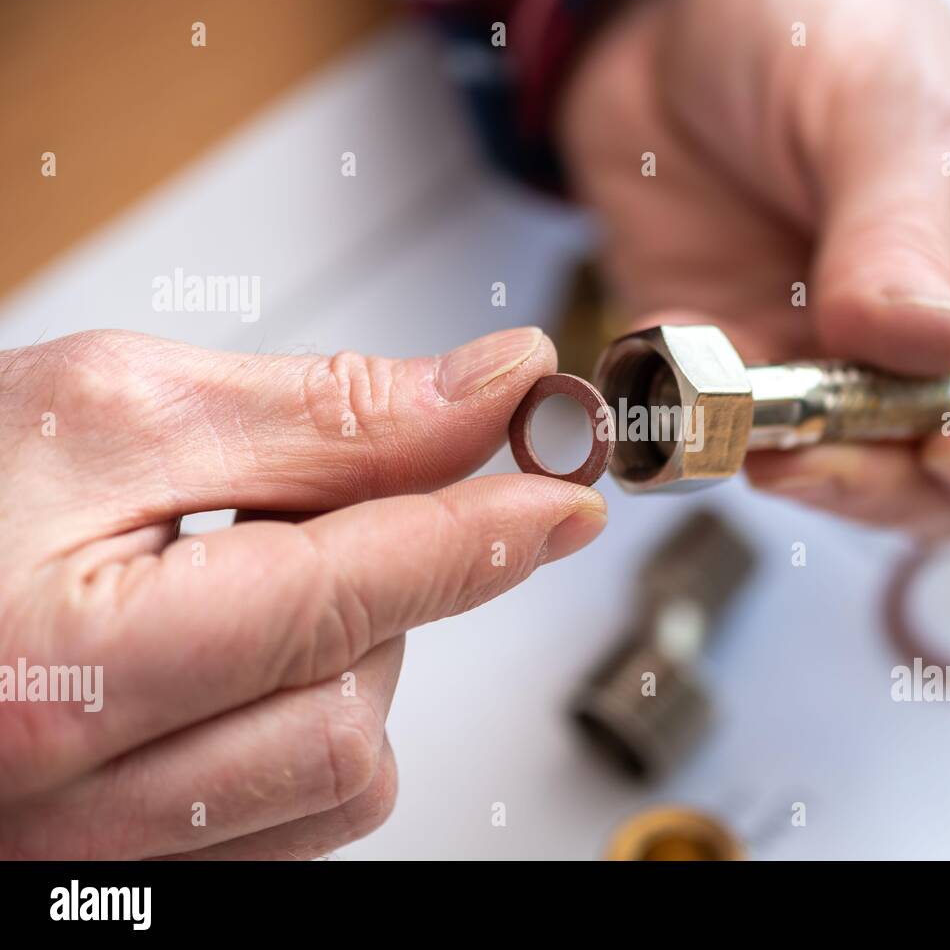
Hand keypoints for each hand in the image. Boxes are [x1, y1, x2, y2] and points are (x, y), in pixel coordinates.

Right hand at [0, 328, 604, 857]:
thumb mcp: (113, 414)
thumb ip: (322, 415)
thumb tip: (483, 395)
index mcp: (63, 673)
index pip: (343, 597)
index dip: (475, 534)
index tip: (563, 493)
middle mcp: (73, 810)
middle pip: (352, 711)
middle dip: (382, 595)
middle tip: (315, 512)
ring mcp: (97, 866)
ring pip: (337, 775)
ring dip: (348, 659)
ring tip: (247, 581)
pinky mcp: (132, 877)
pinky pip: (292, 818)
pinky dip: (308, 719)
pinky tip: (239, 657)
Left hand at [560, 0, 949, 535]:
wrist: (683, 25)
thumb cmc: (833, 28)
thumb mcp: (889, 112)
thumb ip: (903, 240)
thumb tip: (928, 350)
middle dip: (895, 481)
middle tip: (819, 442)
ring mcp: (857, 374)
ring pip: (854, 483)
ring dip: (796, 465)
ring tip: (744, 412)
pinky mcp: (759, 375)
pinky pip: (734, 437)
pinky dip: (700, 425)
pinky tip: (671, 365)